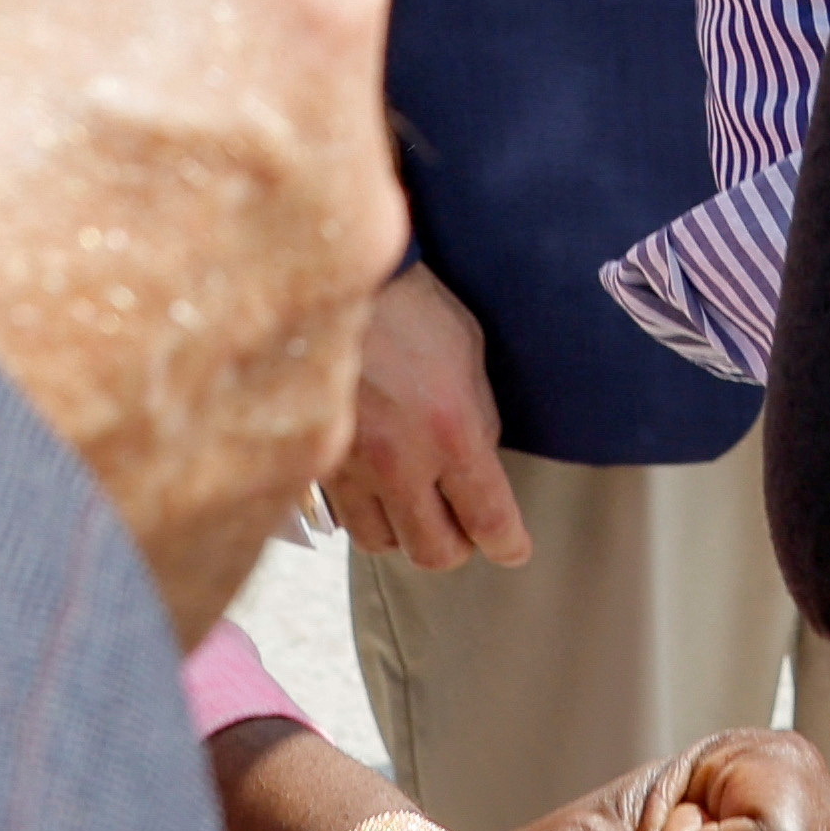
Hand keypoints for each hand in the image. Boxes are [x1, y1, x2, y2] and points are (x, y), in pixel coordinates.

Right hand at [324, 260, 527, 570]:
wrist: (336, 279)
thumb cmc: (411, 305)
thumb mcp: (468, 353)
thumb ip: (477, 418)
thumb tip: (477, 462)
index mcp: (450, 432)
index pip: (488, 519)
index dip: (508, 544)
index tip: (513, 548)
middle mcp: (399, 462)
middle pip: (434, 551)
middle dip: (458, 544)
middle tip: (464, 523)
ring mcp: (351, 466)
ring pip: (384, 542)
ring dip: (406, 531)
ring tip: (415, 504)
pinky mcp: (315, 461)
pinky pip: (344, 514)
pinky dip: (366, 510)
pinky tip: (375, 485)